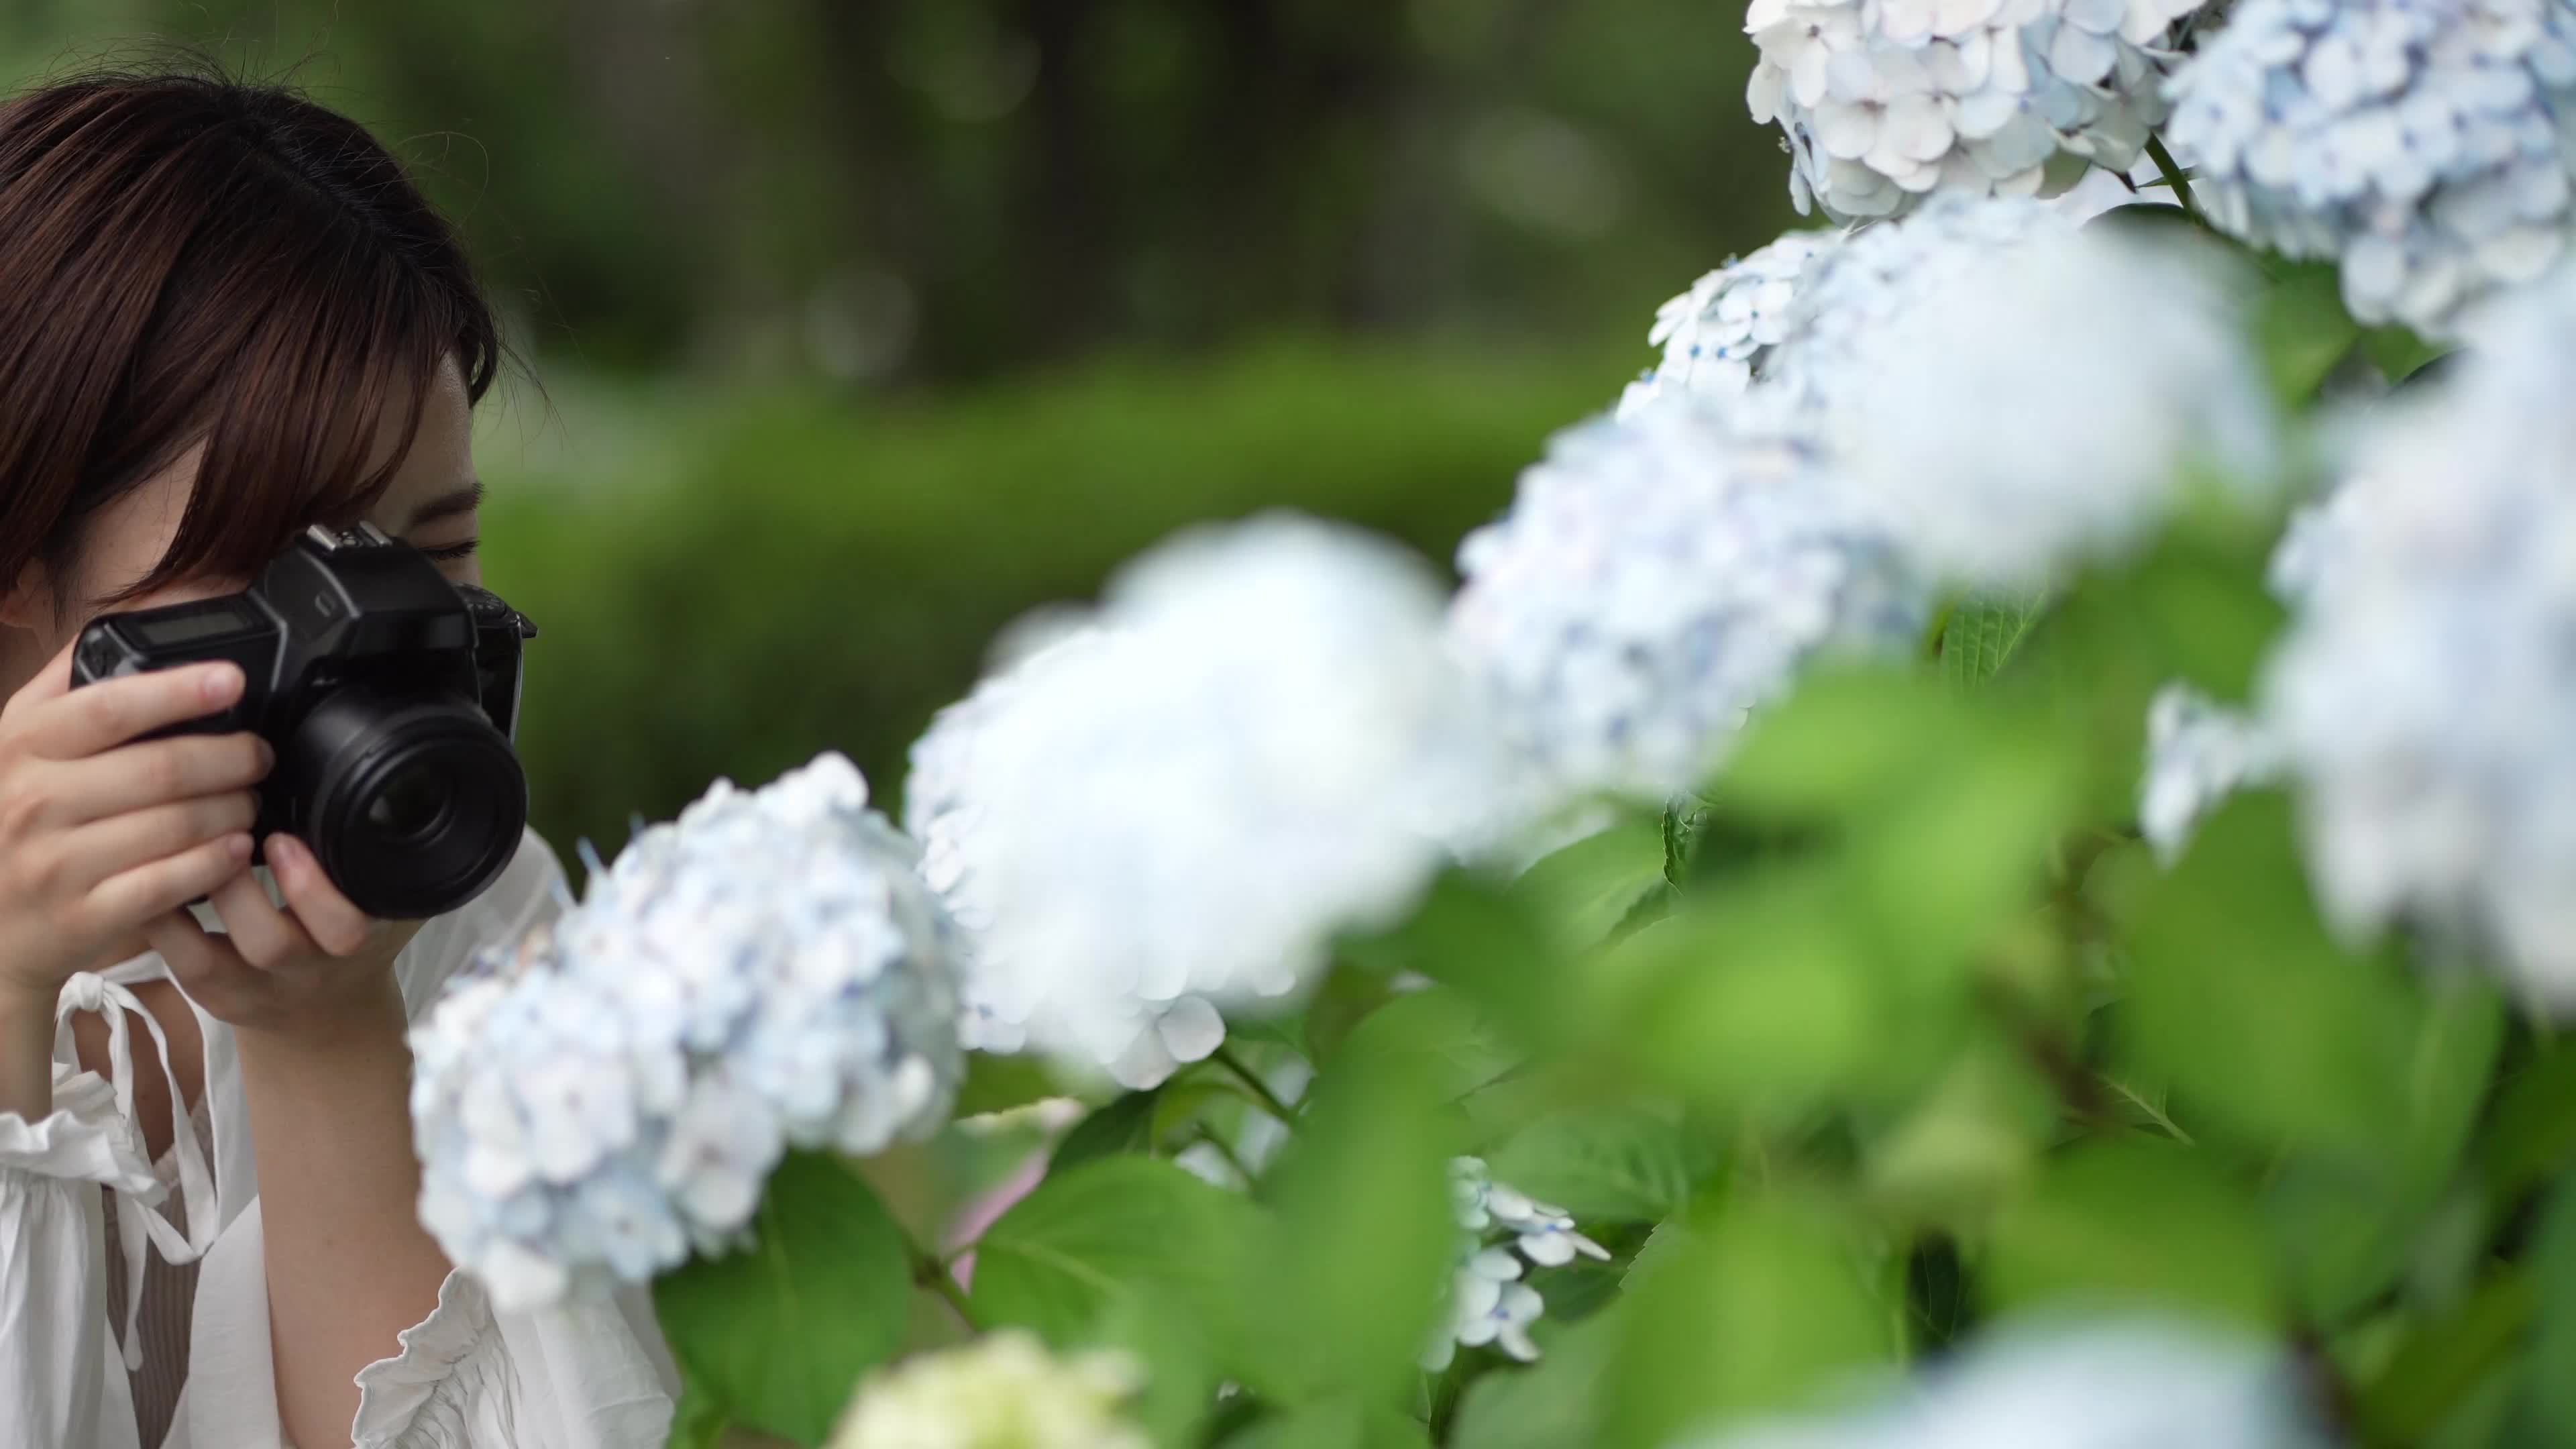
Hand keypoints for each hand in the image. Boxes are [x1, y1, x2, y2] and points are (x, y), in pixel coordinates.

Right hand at [0, 636, 269, 1015]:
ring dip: (234, 809)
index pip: (108, 708)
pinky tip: (237, 849)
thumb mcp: (19, 742)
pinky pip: (169, 883)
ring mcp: (56, 863)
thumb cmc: (16, 820)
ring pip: (175, 825)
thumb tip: (139, 617)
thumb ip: (69, 683)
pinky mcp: (83, 915)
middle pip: (161, 768)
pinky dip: (215, 862)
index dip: (179, 690)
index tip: (233, 679)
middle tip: (260, 755)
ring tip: (252, 800)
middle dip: (231, 758)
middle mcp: (33, 800)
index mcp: (23, 744)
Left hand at [145, 834, 423, 1041]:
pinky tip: (142, 875)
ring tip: (179, 846)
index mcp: (359, 940)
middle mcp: (304, 972)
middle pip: (272, 946)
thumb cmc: (350, 930)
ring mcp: (253, 990)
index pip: (349, 926)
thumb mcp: (386, 898)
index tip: (282, 838)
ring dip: (183, 899)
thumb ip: (383, 854)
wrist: (329, 1012)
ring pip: (210, 962)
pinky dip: (157, 916)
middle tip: (219, 836)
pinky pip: (175, 960)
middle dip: (240, 889)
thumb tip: (382, 779)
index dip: (312, 889)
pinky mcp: (212, 995)